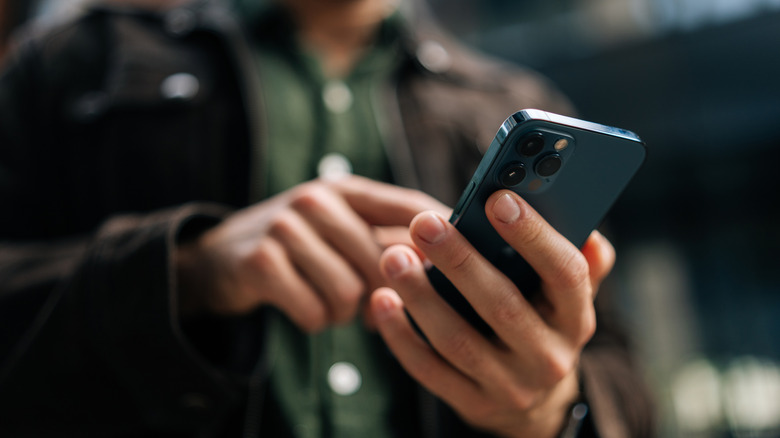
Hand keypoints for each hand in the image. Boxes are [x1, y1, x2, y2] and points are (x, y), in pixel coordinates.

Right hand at [176, 175, 447, 331]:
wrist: (219, 259)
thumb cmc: (299, 249)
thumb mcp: (340, 230)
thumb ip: (386, 241)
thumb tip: (449, 268)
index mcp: (347, 189)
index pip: (411, 206)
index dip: (443, 236)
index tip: (468, 264)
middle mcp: (317, 198)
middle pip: (384, 260)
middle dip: (383, 295)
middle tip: (372, 309)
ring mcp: (286, 226)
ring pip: (350, 291)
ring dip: (345, 313)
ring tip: (333, 305)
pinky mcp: (261, 261)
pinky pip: (315, 311)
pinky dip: (316, 321)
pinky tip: (306, 308)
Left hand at [369, 190, 614, 436]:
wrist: (533, 403)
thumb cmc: (542, 325)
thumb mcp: (567, 298)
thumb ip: (581, 262)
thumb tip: (587, 230)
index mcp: (576, 318)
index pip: (565, 273)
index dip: (533, 235)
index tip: (497, 199)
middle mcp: (548, 356)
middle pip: (502, 305)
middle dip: (459, 260)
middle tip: (425, 223)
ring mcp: (509, 386)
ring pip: (457, 339)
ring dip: (421, 295)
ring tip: (393, 256)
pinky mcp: (472, 404)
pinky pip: (429, 369)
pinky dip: (402, 334)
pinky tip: (383, 300)